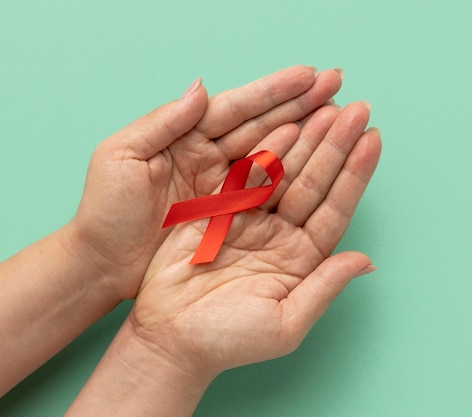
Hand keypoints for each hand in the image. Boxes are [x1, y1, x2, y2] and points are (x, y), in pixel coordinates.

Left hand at [69, 66, 341, 298]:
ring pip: (271, 153)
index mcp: (183, 137)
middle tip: (337, 87)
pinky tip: (316, 158)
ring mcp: (223, 186)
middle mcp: (208, 156)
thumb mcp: (119, 157)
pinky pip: (267, 190)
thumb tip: (200, 87)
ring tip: (339, 117)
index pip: (235, 108)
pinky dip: (292, 172)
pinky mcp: (230, 215)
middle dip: (300, 104)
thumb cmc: (105, 213)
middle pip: (262, 124)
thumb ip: (162, 121)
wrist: (103, 265)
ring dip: (305, 134)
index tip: (309, 76)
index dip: (273, 92)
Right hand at [129, 102, 381, 380]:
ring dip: (306, 140)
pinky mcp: (220, 209)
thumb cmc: (227, 341)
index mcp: (303, 258)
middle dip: (336, 146)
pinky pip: (247, 173)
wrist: (168, 338)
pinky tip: (285, 124)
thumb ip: (324, 288)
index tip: (373, 139)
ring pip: (285, 171)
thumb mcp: (285, 323)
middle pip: (315, 182)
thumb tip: (365, 261)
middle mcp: (282, 233)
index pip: (336, 209)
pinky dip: (265, 150)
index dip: (355, 175)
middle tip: (355, 109)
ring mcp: (252, 218)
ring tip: (327, 107)